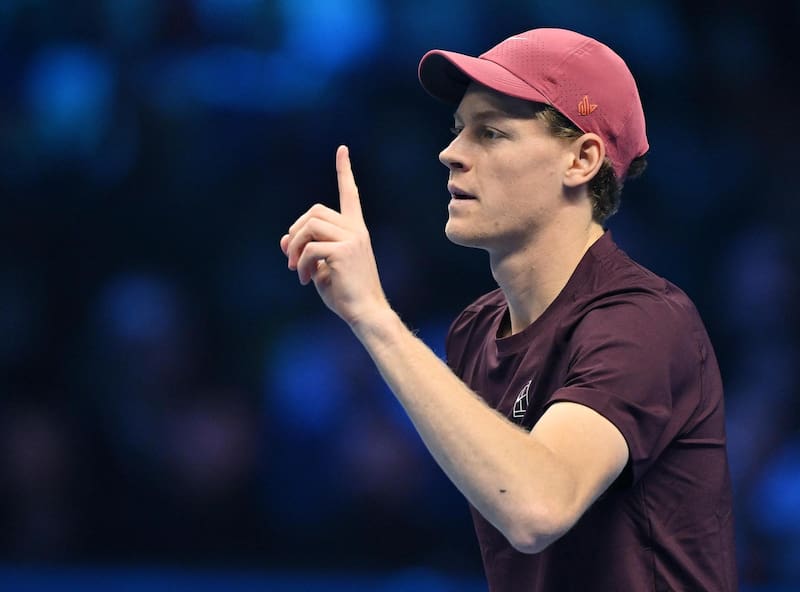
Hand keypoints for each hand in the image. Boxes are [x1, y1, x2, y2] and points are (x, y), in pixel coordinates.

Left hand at [280, 145, 388, 326]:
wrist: (365, 313)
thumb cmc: (345, 294)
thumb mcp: (320, 268)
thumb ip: (305, 251)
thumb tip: (283, 240)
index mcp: (355, 230)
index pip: (350, 194)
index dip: (344, 171)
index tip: (342, 150)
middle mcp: (356, 230)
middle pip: (315, 211)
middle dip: (296, 231)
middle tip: (290, 257)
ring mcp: (352, 239)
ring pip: (310, 226)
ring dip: (295, 248)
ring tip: (296, 269)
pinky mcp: (343, 252)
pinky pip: (309, 248)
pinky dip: (301, 264)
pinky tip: (305, 280)